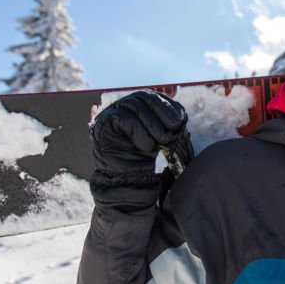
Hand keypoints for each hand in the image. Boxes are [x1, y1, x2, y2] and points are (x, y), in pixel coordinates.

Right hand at [90, 91, 193, 207]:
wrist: (133, 186)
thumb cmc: (152, 166)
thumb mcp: (168, 142)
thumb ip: (171, 126)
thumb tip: (181, 114)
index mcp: (142, 111)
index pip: (155, 98)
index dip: (168, 107)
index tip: (180, 122)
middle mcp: (126, 110)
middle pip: (145, 96)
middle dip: (162, 111)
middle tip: (173, 129)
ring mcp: (113, 115)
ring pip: (134, 104)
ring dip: (152, 123)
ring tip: (160, 141)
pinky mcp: (103, 125)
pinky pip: (122, 117)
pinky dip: (138, 130)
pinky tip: (146, 146)